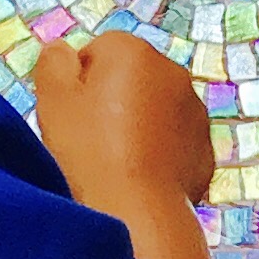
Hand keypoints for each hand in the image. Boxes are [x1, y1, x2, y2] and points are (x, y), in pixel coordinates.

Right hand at [31, 31, 218, 208]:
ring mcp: (194, 109)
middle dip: (111, 100)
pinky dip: (158, 151)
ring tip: (114, 160)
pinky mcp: (204, 145)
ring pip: (154, 109)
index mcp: (132, 51)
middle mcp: (171, 71)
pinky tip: (138, 175)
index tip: (72, 116)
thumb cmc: (89, 150)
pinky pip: (173, 140)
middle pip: (129, 79)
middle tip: (90, 139)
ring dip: (136, 125)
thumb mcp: (53, 100)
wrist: (137, 209)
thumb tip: (61, 49)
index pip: (97, 53)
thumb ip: (54, 62)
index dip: (79, 86)